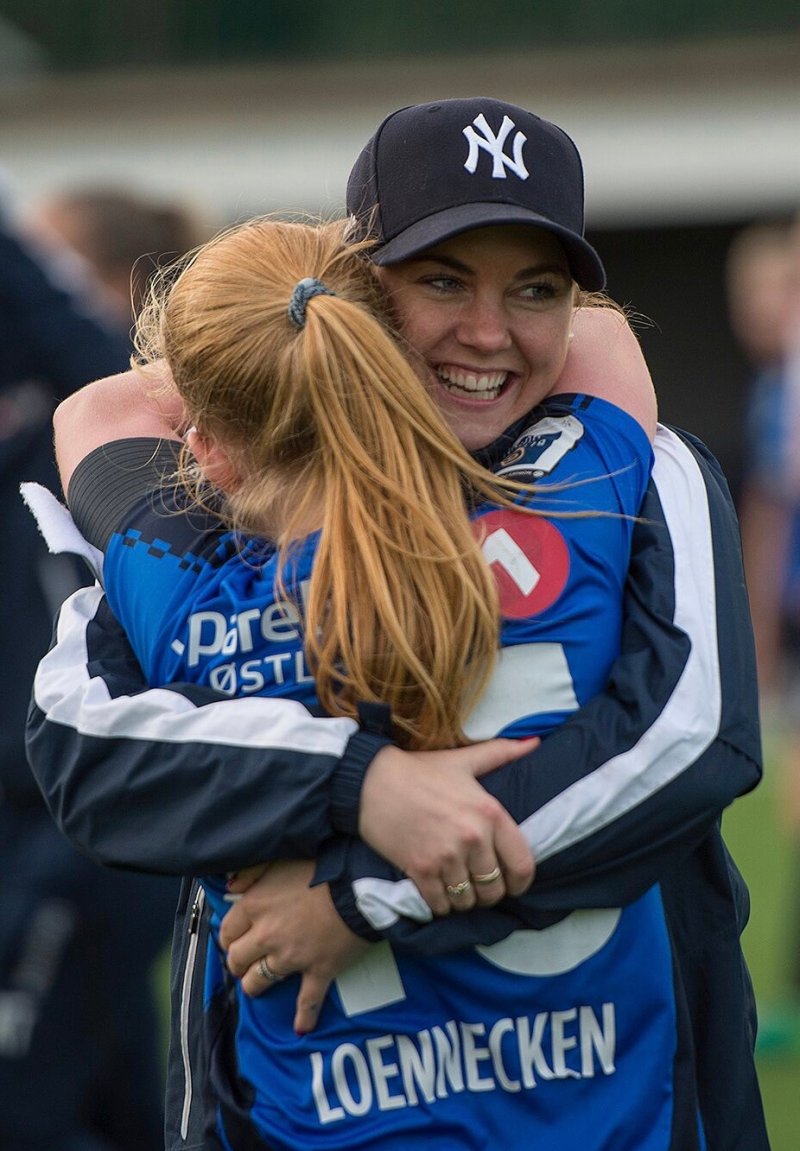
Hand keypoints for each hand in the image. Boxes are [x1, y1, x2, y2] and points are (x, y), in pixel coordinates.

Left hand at [220, 860, 368, 1033]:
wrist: (359, 885)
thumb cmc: (322, 866)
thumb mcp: (280, 859)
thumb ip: (251, 872)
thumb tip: (232, 887)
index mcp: (256, 905)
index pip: (228, 930)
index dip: (230, 937)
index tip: (236, 939)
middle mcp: (267, 934)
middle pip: (238, 959)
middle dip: (238, 963)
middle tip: (244, 962)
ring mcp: (291, 957)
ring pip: (259, 982)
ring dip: (255, 986)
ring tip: (258, 986)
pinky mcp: (317, 971)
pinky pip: (307, 1001)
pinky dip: (305, 1016)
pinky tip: (302, 1027)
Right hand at [359, 737, 537, 915]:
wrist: (371, 781)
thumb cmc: (420, 771)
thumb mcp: (464, 760)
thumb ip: (502, 752)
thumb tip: (536, 741)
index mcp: (489, 813)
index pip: (521, 864)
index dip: (521, 882)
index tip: (513, 883)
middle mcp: (472, 838)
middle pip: (494, 889)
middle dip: (489, 892)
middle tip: (478, 884)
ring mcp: (446, 857)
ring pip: (468, 901)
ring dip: (464, 900)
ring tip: (458, 888)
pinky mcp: (420, 871)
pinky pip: (441, 905)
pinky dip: (441, 905)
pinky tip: (437, 892)